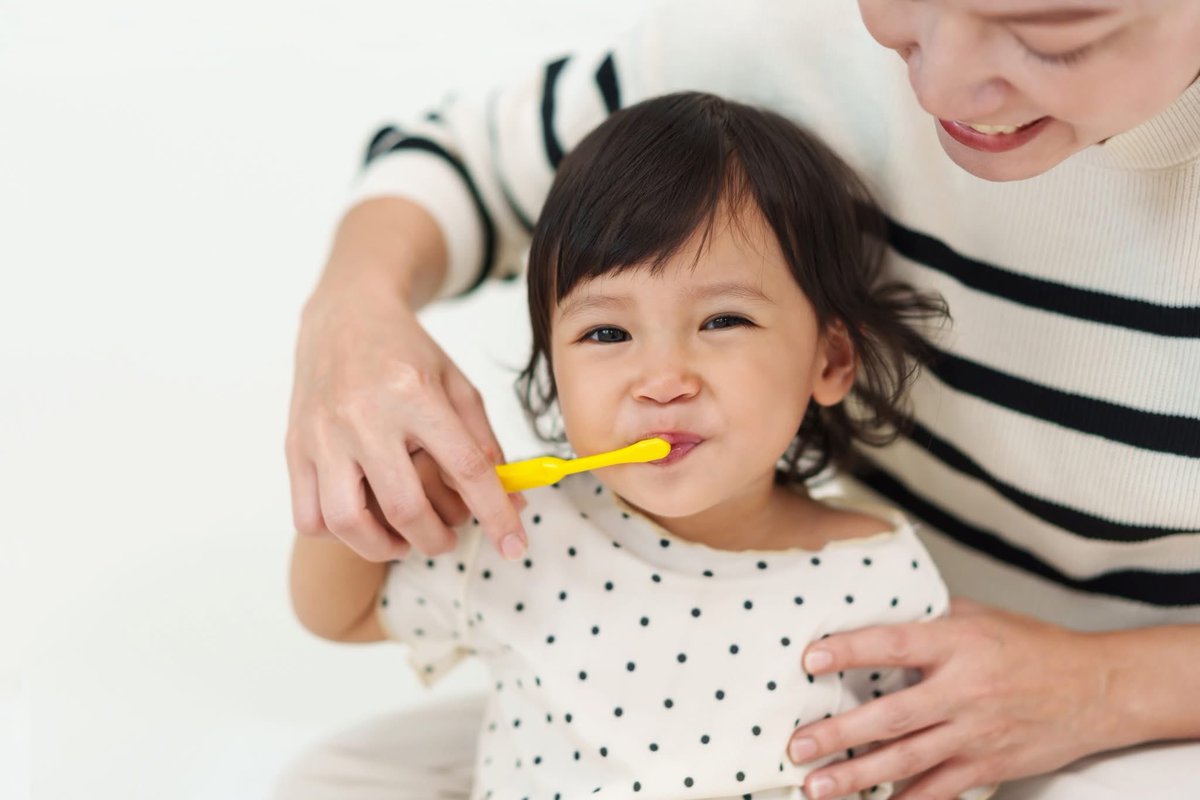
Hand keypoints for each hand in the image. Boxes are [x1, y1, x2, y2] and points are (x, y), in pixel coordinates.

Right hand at [286, 279, 527, 562]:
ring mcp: (323, 433)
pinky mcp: (295, 447)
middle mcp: (365, 415)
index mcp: (415, 394)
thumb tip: (511, 501)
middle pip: (405, 506)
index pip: (465, 468)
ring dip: (384, 547)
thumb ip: (484, 442)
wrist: (345, 315)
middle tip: (447, 539)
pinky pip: (308, 516)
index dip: (496, 514)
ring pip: (347, 522)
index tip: (514, 545)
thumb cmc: (406, 354)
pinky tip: (363, 520)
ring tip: (403, 539)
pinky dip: (338, 534)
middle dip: (436, 540)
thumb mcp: (457, 385)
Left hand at [788, 599, 1117, 798]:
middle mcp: (964, 691)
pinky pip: (939, 789)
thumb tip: (874, 609)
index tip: (811, 658)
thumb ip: (928, 618)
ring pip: (907, 760)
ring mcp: (976, 733)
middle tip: (797, 744)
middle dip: (839, 733)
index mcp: (958, 644)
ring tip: (817, 786)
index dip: (851, 650)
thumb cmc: (1033, 647)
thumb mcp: (979, 618)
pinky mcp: (988, 765)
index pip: (894, 644)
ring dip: (858, 776)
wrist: (1097, 689)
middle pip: (892, 716)